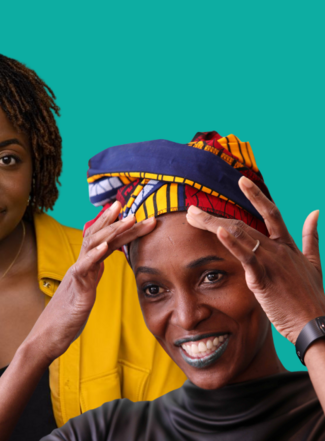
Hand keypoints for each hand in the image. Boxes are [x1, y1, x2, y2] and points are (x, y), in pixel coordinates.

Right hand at [26, 201, 156, 362]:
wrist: (47, 337)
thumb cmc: (65, 318)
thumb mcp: (85, 292)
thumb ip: (92, 276)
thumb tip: (101, 264)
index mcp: (86, 267)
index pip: (104, 241)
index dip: (117, 226)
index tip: (132, 212)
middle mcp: (81, 267)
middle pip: (99, 237)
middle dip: (117, 221)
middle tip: (131, 205)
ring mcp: (78, 277)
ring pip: (93, 247)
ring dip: (112, 231)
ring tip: (128, 218)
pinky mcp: (77, 291)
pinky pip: (84, 269)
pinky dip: (95, 255)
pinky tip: (106, 246)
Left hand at [185, 176, 324, 344]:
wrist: (316, 324)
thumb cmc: (311, 298)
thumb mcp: (313, 263)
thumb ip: (311, 238)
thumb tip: (314, 212)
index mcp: (288, 246)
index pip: (271, 213)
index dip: (256, 195)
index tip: (241, 180)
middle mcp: (278, 250)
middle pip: (243, 224)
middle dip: (214, 216)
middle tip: (192, 209)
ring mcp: (271, 262)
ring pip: (240, 236)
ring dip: (213, 224)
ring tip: (193, 216)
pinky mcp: (263, 279)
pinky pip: (246, 257)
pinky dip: (232, 243)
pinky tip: (219, 232)